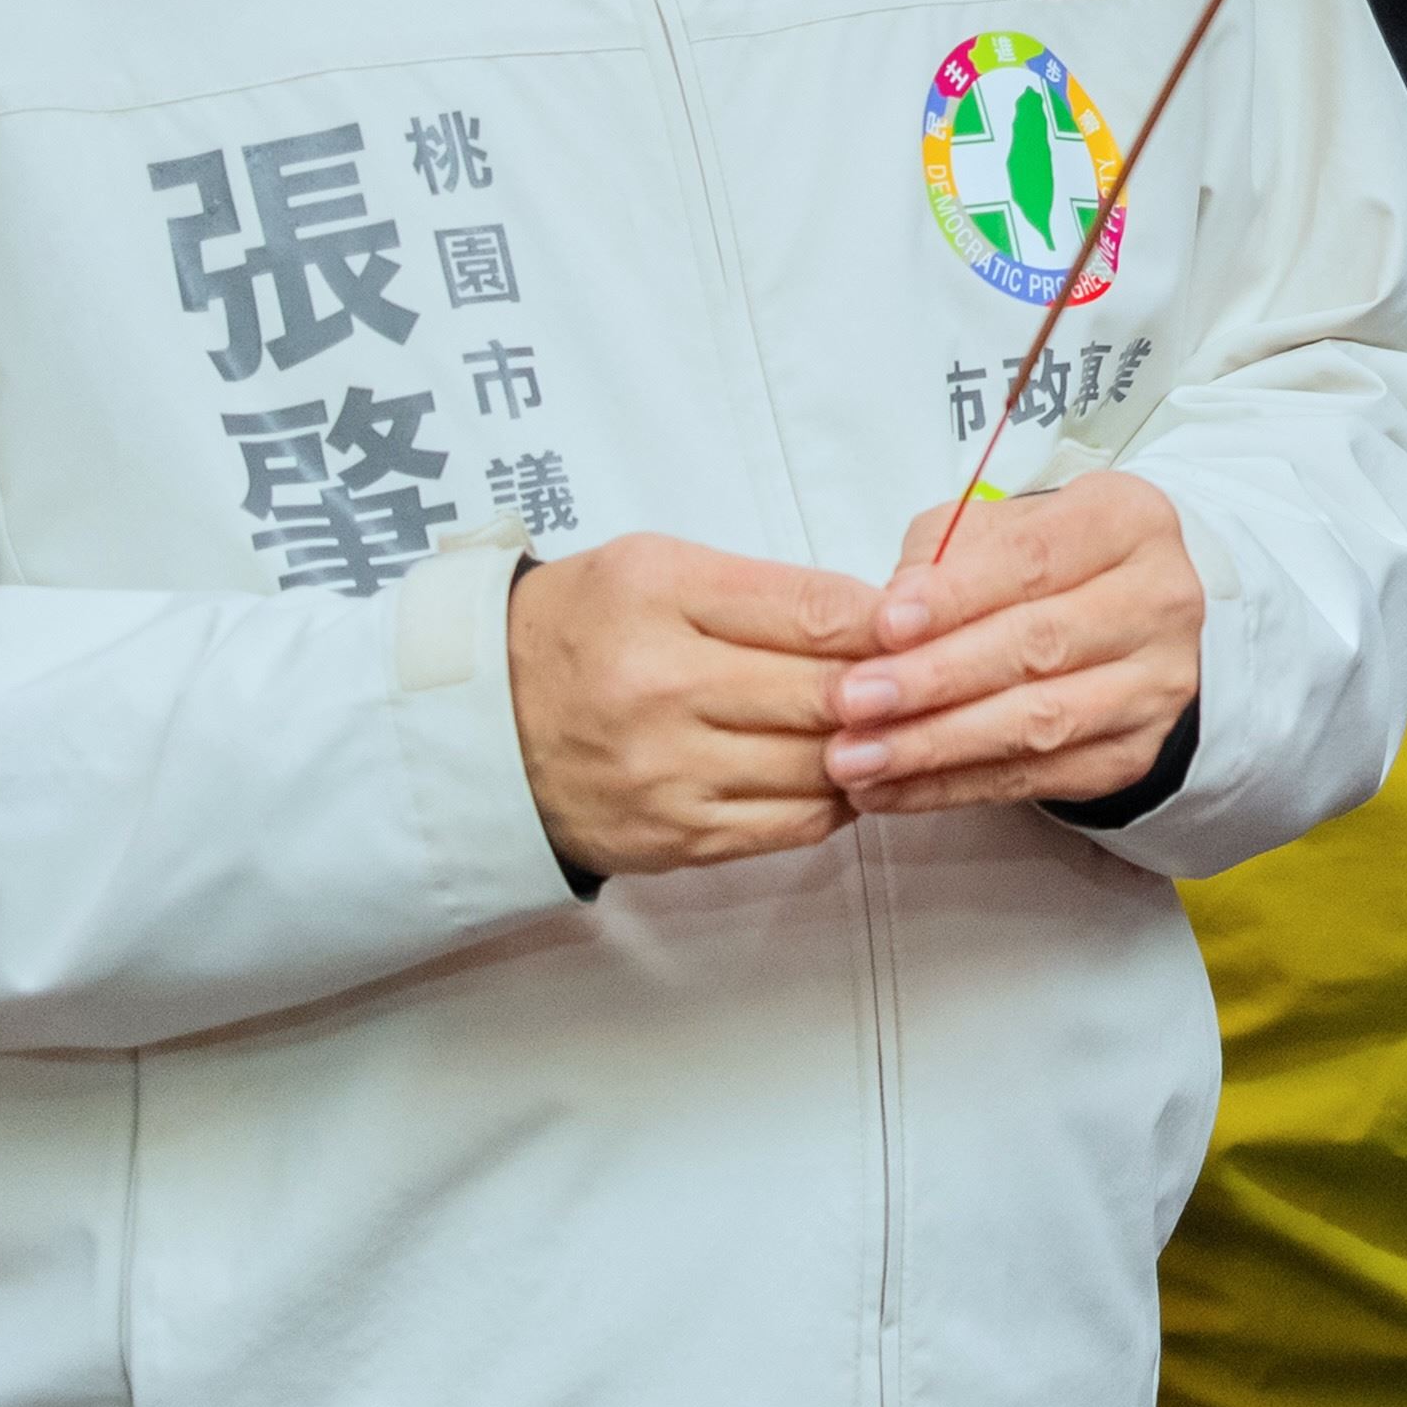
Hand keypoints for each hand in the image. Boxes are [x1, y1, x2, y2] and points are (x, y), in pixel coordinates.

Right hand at [506, 534, 889, 878]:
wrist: (479, 724)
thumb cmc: (582, 630)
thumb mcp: (657, 568)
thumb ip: (767, 590)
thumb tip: (880, 620)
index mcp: (658, 598)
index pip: (813, 611)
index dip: (887, 621)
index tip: (921, 623)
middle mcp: (659, 690)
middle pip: (826, 694)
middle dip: (893, 687)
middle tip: (927, 677)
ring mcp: (667, 774)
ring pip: (821, 767)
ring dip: (872, 747)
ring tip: (889, 724)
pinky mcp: (674, 837)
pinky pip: (792, 825)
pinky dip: (835, 798)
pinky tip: (842, 769)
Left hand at [841, 470, 1209, 814]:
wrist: (1123, 620)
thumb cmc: (1046, 565)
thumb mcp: (996, 528)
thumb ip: (943, 555)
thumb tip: (892, 612)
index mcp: (1127, 523)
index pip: (1036, 558)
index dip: (956, 595)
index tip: (884, 624)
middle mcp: (1159, 601)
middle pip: (1039, 645)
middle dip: (935, 678)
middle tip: (854, 699)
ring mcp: (1154, 684)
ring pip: (1040, 722)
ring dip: (937, 745)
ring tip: (857, 757)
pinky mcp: (1134, 752)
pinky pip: (1036, 779)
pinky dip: (953, 787)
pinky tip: (892, 788)